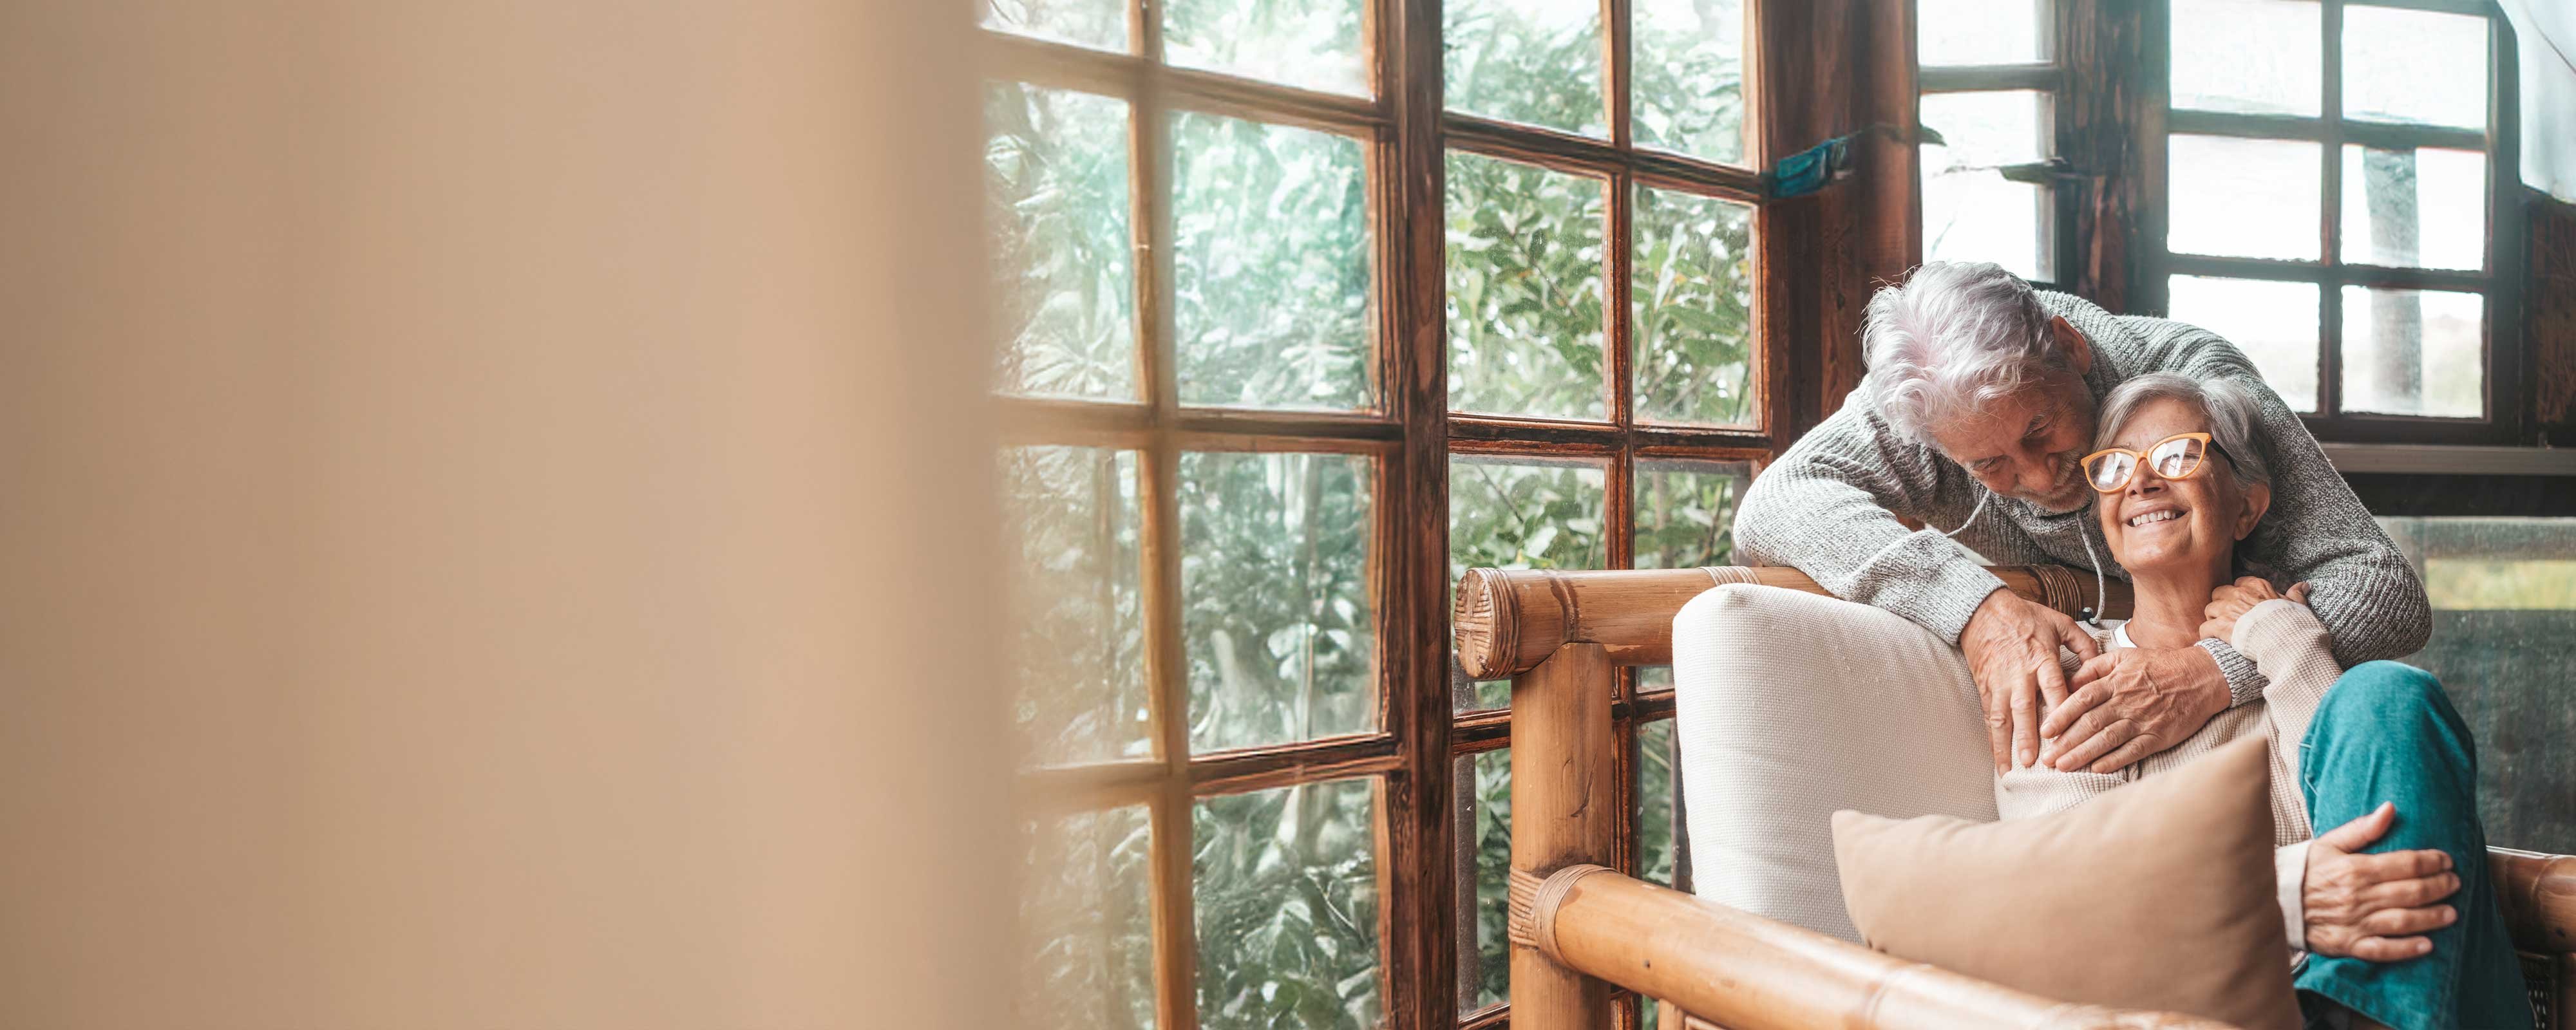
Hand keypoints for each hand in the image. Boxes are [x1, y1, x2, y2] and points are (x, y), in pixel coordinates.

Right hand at [1960, 588, 2100, 771]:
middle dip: (2029, 736)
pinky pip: (1989, 717)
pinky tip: (1998, 759)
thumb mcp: (2060, 622)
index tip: (2068, 734)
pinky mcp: (1986, 687)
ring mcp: (2000, 683)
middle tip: (2037, 761)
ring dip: (2007, 744)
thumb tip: (2099, 668)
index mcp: (2042, 658)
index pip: (2053, 688)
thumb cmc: (2025, 616)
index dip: (2061, 712)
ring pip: (2002, 717)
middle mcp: (2020, 674)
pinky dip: (1992, 740)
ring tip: (2013, 768)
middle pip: (2025, 709)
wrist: (1983, 610)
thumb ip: (2084, 644)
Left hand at [2039, 646, 2228, 771]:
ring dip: (2083, 754)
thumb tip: (2068, 680)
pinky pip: (2132, 751)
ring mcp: (2142, 720)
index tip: (2045, 730)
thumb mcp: (2123, 657)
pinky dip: (2114, 761)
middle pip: (2090, 723)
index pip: (2082, 699)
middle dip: (2065, 742)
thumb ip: (2093, 667)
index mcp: (2115, 681)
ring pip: (2107, 739)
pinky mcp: (2158, 736)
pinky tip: (2096, 769)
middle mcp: (2126, 702)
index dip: (2061, 716)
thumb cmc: (2159, 665)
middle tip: (2047, 758)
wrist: (2201, 676)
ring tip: (2063, 767)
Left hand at [2202, 577, 2311, 642]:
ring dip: (2213, 618)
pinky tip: (2213, 639)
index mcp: (2257, 586)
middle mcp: (2239, 594)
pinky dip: (2208, 634)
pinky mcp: (2221, 625)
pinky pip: (2205, 627)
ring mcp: (2228, 609)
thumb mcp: (2297, 606)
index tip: (2243, 605)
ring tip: (2221, 629)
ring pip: (2209, 609)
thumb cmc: (2293, 623)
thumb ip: (2296, 595)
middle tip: (2229, 617)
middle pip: (2219, 593)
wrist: (2286, 640)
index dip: (2239, 595)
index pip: (2239, 583)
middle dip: (2221, 604)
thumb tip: (2303, 585)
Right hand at [2304, 802, 2461, 960]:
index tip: (2446, 860)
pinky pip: (2382, 949)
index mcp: (2355, 868)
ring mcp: (2355, 922)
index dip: (2431, 861)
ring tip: (2451, 914)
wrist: (2274, 900)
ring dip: (2432, 917)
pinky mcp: (2349, 944)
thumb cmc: (2306, 871)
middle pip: (2411, 892)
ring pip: (2403, 920)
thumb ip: (2362, 829)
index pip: (2405, 864)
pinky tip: (2427, 945)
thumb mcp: (2329, 843)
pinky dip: (2406, 949)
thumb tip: (2390, 809)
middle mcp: (2358, 896)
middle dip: (2439, 887)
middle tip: (2455, 883)